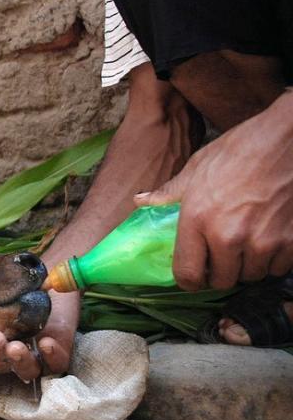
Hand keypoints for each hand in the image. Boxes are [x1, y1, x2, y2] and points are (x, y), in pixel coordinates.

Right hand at [0, 289, 78, 381]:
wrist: (49, 278)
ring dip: (19, 360)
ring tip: (15, 346)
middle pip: (2, 367)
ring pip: (27, 370)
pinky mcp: (60, 355)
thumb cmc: (15, 283)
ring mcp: (36, 357)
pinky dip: (52, 356)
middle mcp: (11, 355)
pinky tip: (46, 343)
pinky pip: (57, 364)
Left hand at [133, 92, 292, 290]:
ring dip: (248, 265)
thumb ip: (169, 193)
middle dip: (220, 271)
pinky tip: (270, 237)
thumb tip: (140, 201)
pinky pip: (279, 267)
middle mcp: (229, 236)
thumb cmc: (242, 149)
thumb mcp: (197, 167)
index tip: (194, 276)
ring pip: (252, 275)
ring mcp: (263, 241)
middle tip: (222, 255)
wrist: (288, 138)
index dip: (189, 280)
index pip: (187, 274)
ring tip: (247, 242)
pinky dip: (275, 259)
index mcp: (198, 219)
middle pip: (222, 280)